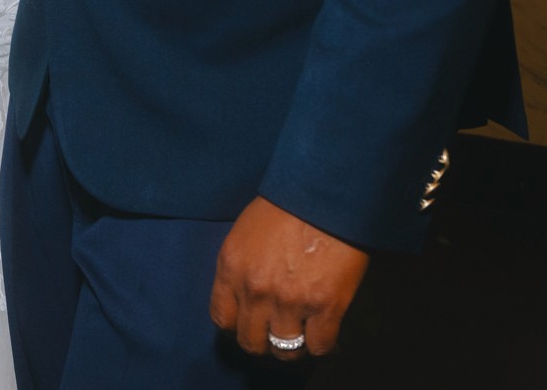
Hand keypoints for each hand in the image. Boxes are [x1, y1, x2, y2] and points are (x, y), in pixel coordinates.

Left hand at [209, 196, 367, 359]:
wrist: (323, 195)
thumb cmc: (284, 207)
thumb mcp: (244, 234)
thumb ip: (240, 269)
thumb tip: (246, 298)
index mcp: (230, 268)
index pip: (221, 318)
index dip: (237, 326)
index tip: (250, 323)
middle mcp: (254, 290)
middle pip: (250, 341)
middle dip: (263, 342)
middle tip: (277, 333)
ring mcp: (289, 301)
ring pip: (284, 351)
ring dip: (293, 348)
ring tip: (302, 336)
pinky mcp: (324, 306)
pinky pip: (318, 346)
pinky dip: (322, 345)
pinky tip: (324, 334)